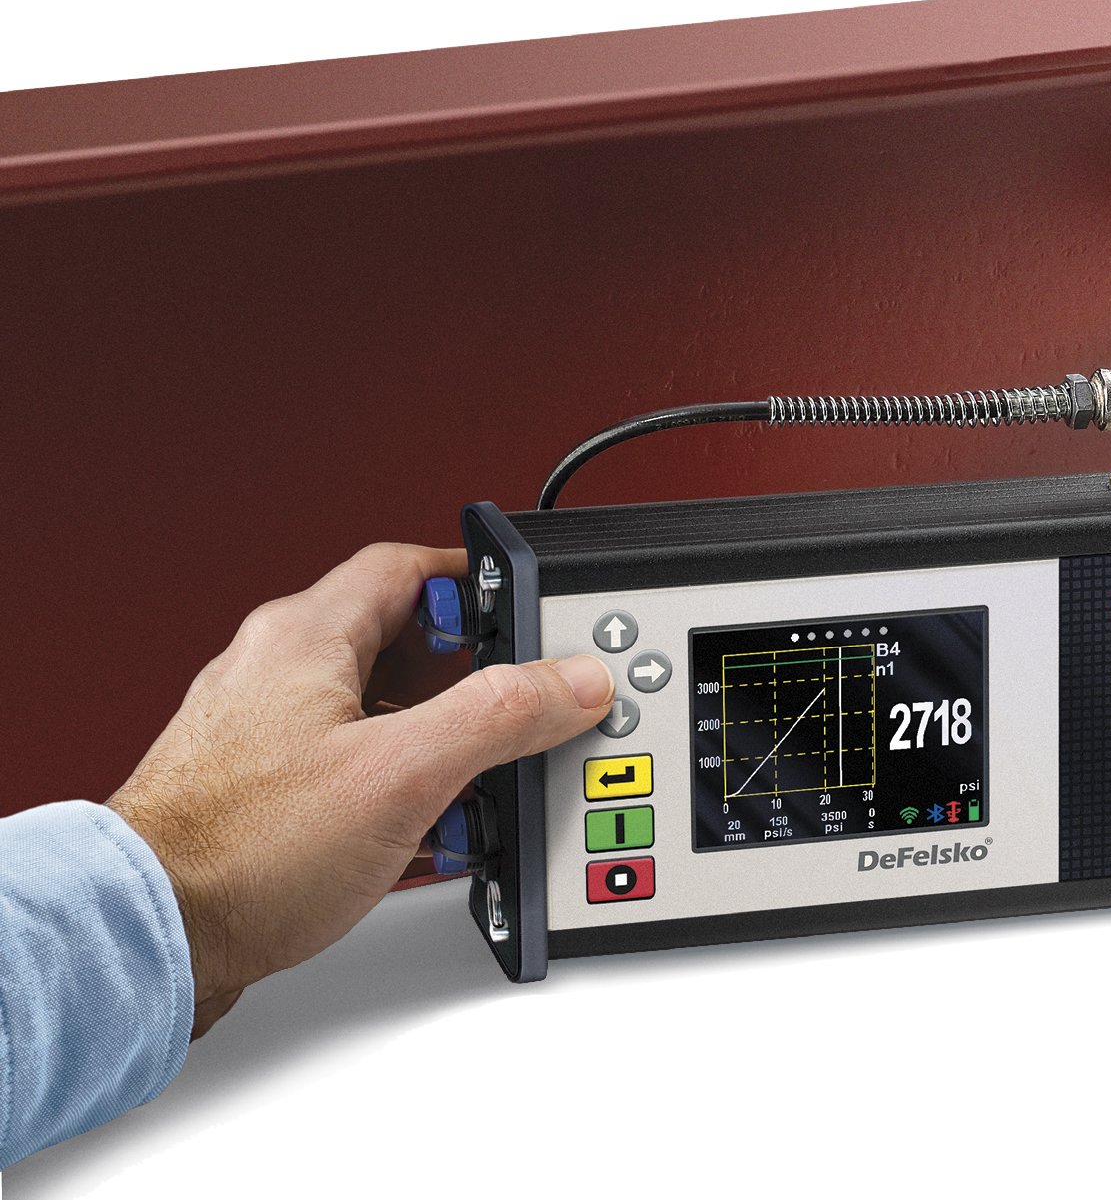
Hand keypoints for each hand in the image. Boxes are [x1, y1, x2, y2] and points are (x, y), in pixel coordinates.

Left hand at [107, 544, 613, 1037]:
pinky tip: (425, 833)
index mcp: (303, 635)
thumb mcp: (401, 773)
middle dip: (471, 679)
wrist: (147, 937)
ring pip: (376, 710)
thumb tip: (571, 680)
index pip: (407, 566)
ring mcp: (260, 732)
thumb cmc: (240, 850)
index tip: (527, 613)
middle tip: (514, 712)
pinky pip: (349, 766)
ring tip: (474, 785)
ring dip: (436, 742)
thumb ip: (498, 715)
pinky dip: (398, 788)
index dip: (478, 581)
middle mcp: (274, 671)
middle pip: (400, 641)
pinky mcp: (256, 792)